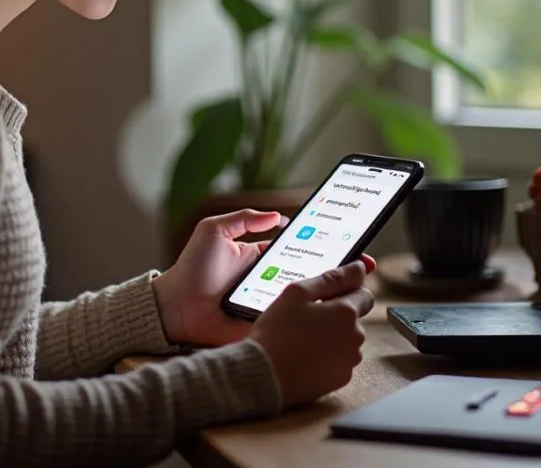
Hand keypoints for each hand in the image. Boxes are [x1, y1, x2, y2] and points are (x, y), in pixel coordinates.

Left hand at [151, 209, 375, 347]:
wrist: (176, 306)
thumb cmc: (192, 267)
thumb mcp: (214, 231)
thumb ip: (243, 218)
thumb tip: (278, 216)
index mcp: (260, 257)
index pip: (298, 249)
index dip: (321, 246)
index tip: (346, 241)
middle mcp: (269, 279)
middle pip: (308, 275)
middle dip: (336, 271)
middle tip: (364, 266)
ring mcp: (269, 303)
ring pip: (305, 299)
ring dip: (328, 295)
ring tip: (356, 287)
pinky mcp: (266, 324)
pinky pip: (291, 322)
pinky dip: (309, 319)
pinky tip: (330, 312)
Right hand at [250, 261, 373, 405]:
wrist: (266, 373)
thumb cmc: (278, 330)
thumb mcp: (297, 293)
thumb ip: (331, 278)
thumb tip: (359, 268)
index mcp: (346, 312)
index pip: (364, 293)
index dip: (346, 290)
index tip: (327, 293)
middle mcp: (356, 336)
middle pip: (354, 317)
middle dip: (336, 313)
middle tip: (306, 315)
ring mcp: (350, 360)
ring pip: (347, 339)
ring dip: (332, 334)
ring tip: (302, 336)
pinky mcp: (341, 378)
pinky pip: (340, 359)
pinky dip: (327, 355)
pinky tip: (305, 354)